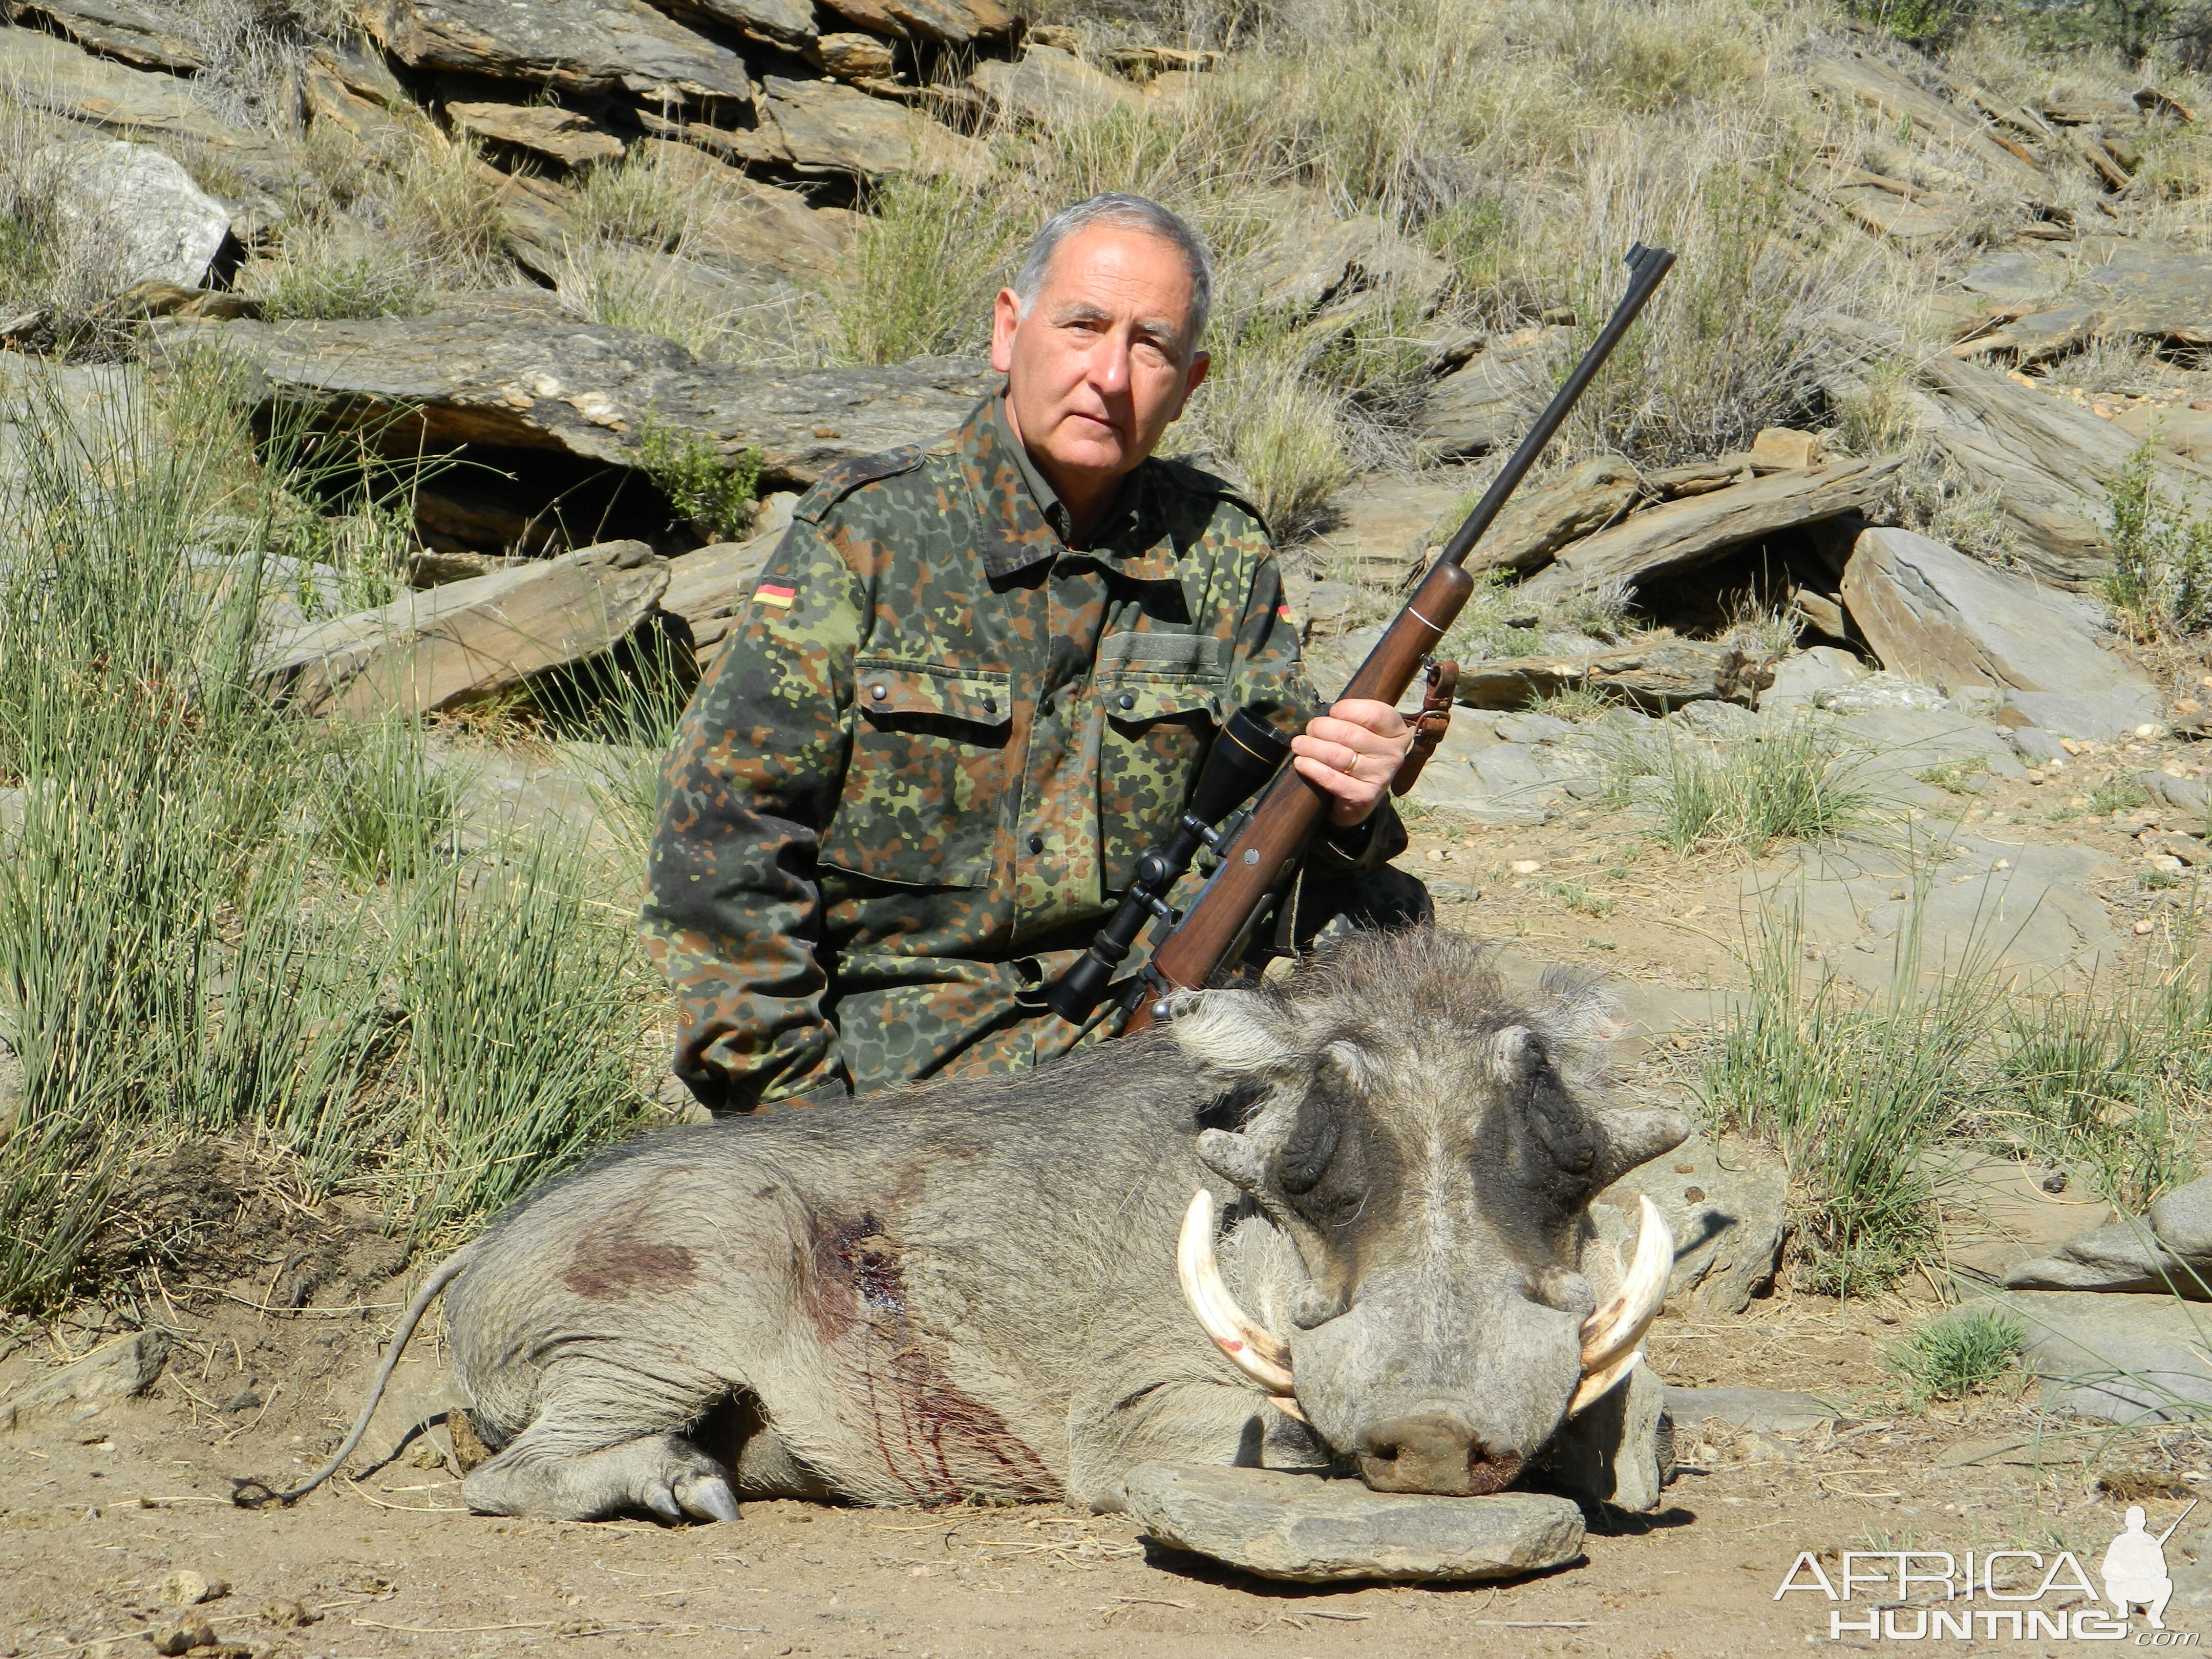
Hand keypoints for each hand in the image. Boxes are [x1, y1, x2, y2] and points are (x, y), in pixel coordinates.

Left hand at [1290, 698, 1412, 828]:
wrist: (1360, 798)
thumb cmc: (1359, 756)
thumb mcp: (1366, 732)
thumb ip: (1353, 719)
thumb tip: (1321, 714)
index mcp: (1397, 733)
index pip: (1374, 713)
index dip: (1347, 709)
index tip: (1332, 712)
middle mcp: (1393, 754)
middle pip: (1349, 733)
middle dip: (1321, 728)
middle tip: (1309, 729)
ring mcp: (1380, 777)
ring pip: (1337, 755)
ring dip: (1311, 746)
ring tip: (1298, 744)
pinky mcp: (1364, 796)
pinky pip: (1331, 778)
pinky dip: (1311, 767)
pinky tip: (1301, 762)